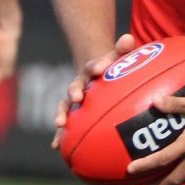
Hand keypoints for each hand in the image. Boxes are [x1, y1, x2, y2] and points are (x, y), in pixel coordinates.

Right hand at [52, 33, 135, 148]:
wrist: (95, 73)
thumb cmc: (112, 68)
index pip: (93, 66)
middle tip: (77, 96)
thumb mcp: (119, 57)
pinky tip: (56, 146)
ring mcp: (74, 100)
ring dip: (62, 114)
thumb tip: (128, 38)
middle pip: (75, 86)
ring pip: (66, 106)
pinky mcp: (72, 114)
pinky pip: (66, 125)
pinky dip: (60, 135)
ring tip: (60, 124)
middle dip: (75, 90)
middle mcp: (80, 84)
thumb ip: (123, 49)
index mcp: (92, 70)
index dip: (97, 66)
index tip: (99, 68)